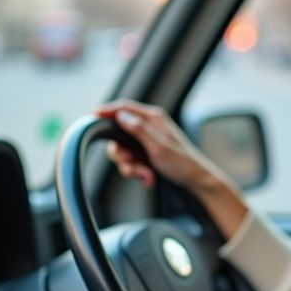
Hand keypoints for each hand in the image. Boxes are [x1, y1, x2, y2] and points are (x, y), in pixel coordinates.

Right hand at [95, 100, 247, 238]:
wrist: (196, 182)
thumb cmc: (183, 163)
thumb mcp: (159, 147)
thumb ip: (139, 130)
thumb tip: (121, 115)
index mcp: (154, 119)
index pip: (125, 108)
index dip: (108, 111)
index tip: (93, 116)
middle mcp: (149, 128)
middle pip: (118, 135)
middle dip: (121, 154)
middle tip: (129, 163)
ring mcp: (147, 142)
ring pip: (123, 152)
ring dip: (131, 167)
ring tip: (146, 175)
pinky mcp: (146, 156)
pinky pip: (131, 163)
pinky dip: (137, 172)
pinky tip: (149, 178)